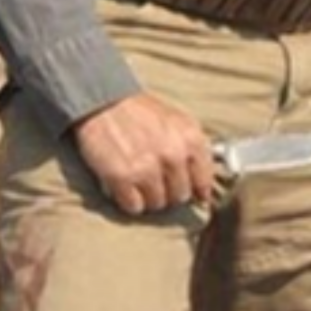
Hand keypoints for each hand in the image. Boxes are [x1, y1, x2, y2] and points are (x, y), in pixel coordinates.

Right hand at [70, 92, 215, 214]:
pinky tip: (126, 184)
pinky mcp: (122, 179)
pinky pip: (134, 207)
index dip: (197, 189)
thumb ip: (194, 151)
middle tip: (157, 178)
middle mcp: (173, 155)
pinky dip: (129, 200)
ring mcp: (147, 168)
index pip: (204, 182)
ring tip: (140, 179)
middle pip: (180, 196)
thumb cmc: (143, 112)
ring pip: (157, 204)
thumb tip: (204, 187)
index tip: (193, 194)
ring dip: (148, 196)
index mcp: (191, 138)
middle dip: (169, 191)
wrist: (105, 102)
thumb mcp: (179, 122)